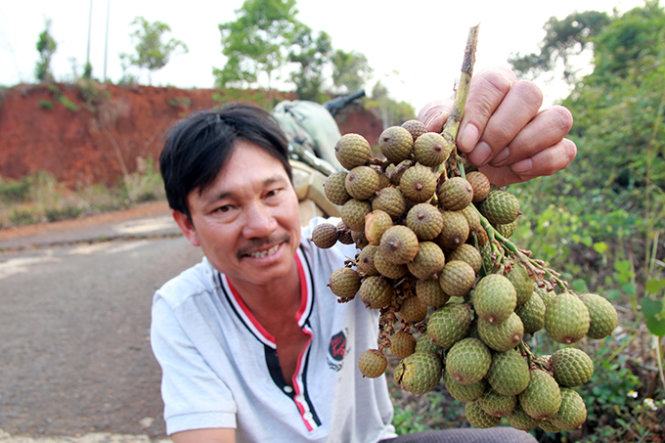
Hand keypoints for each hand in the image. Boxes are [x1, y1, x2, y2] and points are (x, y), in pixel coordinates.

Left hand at [418, 68, 575, 185]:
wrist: (467, 163)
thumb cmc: (452, 138)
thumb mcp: (437, 127)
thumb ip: (436, 121)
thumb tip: (439, 124)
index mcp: (493, 84)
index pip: (495, 83)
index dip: (481, 112)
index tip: (464, 143)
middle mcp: (523, 96)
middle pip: (530, 94)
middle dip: (501, 131)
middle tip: (478, 157)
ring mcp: (544, 121)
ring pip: (557, 118)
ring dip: (524, 145)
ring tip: (496, 162)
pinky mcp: (556, 148)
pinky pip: (566, 150)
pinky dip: (543, 162)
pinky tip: (516, 170)